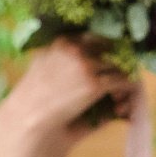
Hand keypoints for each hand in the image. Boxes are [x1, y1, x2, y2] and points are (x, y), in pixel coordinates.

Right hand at [7, 40, 132, 130]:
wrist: (28, 120)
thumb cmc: (35, 101)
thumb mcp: (44, 67)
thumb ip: (63, 57)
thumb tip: (90, 53)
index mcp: (61, 41)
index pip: (95, 36)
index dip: (107, 50)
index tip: (111, 63)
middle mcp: (73, 48)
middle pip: (111, 48)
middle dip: (118, 63)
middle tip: (120, 79)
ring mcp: (84, 65)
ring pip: (119, 65)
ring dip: (123, 79)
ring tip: (119, 95)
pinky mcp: (93, 84)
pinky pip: (123, 81)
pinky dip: (127, 91)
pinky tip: (120, 103)